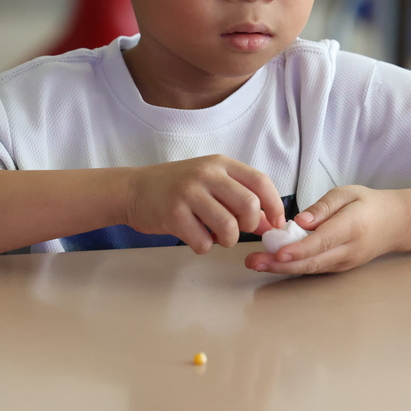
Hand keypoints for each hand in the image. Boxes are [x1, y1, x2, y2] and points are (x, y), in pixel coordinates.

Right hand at [127, 155, 285, 253]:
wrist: (133, 189)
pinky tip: (194, 236)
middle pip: (249, 205)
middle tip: (239, 229)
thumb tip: (271, 224)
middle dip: (250, 225)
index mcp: (220, 164)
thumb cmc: (178, 188)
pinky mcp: (173, 215)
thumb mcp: (211, 183)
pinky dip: (204, 246)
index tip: (276, 223)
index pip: (261, 182)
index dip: (275, 205)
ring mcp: (189, 193)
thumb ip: (240, 199)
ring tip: (216, 236)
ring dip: (228, 240)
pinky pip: (204, 242)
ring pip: (229, 228)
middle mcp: (207, 174)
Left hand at [244, 185, 408, 273]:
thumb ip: (323, 207)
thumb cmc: (368, 204)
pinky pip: (314, 268)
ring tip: (255, 263)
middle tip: (253, 261)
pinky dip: (293, 267)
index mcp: (352, 227)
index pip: (322, 241)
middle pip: (312, 262)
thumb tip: (300, 221)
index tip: (278, 252)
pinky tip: (272, 262)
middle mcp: (348, 250)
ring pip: (311, 269)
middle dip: (280, 264)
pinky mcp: (339, 268)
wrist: (395, 224)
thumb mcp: (347, 193)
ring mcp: (344, 262)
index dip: (299, 249)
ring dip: (282, 269)